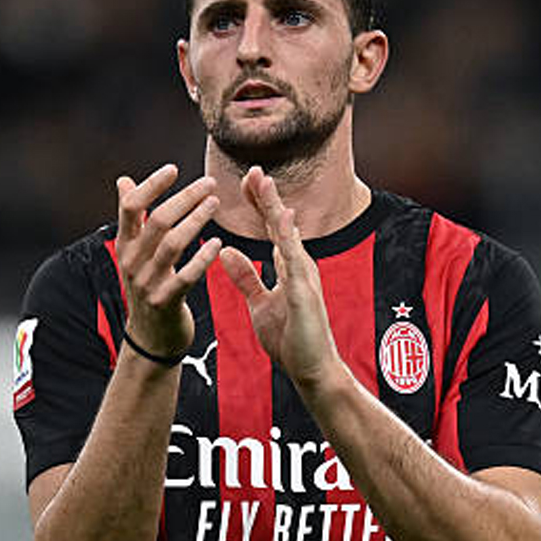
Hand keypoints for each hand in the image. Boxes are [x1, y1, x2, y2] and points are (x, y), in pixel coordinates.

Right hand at [115, 164, 221, 361]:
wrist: (150, 338)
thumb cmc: (148, 286)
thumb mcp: (133, 253)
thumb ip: (132, 217)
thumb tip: (123, 181)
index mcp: (124, 245)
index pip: (131, 207)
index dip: (152, 185)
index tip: (174, 169)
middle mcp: (132, 261)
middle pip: (158, 220)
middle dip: (185, 198)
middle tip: (210, 184)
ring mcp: (148, 282)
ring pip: (174, 243)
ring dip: (197, 220)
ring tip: (216, 204)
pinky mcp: (166, 301)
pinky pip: (187, 275)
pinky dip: (203, 257)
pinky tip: (218, 243)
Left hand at [218, 166, 343, 388]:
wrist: (312, 372)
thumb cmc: (291, 340)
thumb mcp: (260, 304)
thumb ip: (246, 278)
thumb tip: (227, 252)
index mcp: (287, 268)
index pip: (271, 229)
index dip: (259, 204)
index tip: (245, 180)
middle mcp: (298, 266)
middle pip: (281, 224)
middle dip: (266, 196)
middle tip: (254, 168)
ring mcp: (304, 278)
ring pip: (288, 236)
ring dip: (275, 208)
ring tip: (264, 182)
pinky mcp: (305, 293)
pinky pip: (295, 262)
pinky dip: (288, 239)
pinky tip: (282, 219)